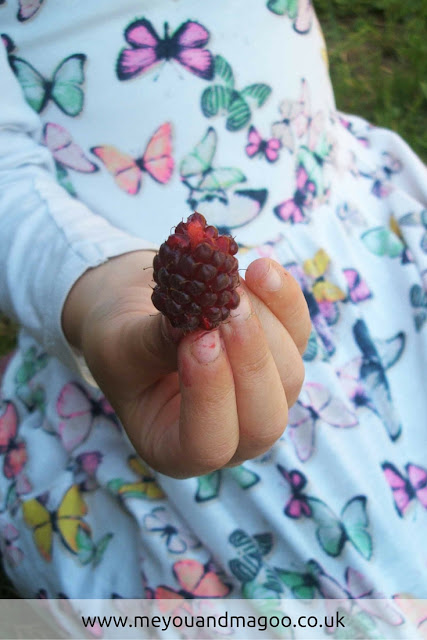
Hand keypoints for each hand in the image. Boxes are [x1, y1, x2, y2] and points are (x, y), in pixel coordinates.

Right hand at [62, 250, 310, 477]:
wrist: (135, 313)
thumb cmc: (117, 340)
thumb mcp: (117, 346)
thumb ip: (154, 343)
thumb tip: (200, 322)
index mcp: (177, 448)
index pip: (208, 446)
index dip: (211, 397)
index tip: (197, 340)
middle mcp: (229, 434)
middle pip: (264, 419)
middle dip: (250, 361)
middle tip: (226, 309)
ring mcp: (261, 397)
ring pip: (289, 375)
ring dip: (264, 324)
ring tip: (228, 284)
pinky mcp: (280, 355)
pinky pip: (298, 332)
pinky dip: (284, 300)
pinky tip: (262, 269)